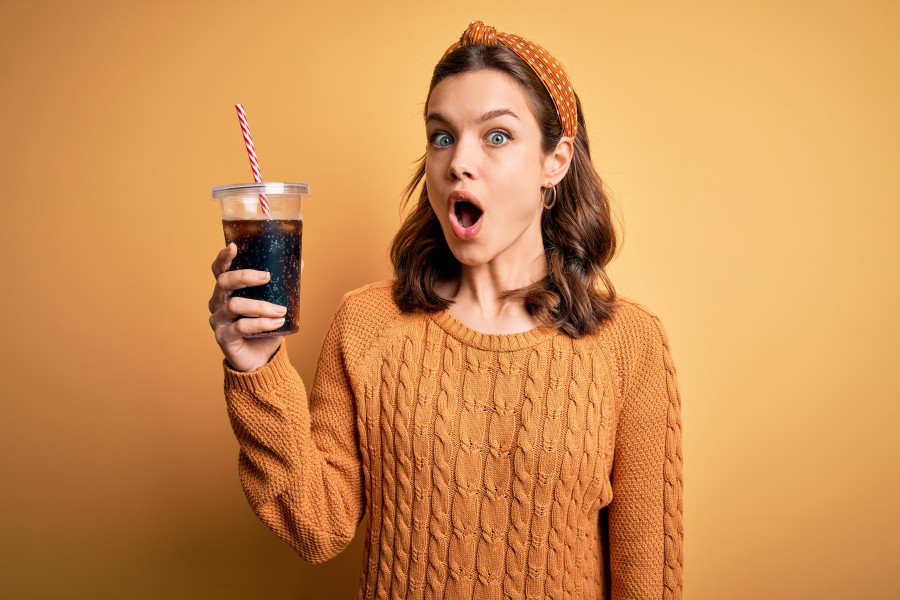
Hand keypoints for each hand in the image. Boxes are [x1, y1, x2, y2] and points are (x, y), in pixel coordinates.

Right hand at [208, 243, 298, 371]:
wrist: (261, 360)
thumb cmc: (265, 328)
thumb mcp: (274, 304)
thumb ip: (282, 285)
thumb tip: (301, 263)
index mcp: (227, 291)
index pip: (219, 270)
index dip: (223, 258)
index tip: (234, 246)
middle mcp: (217, 303)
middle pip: (223, 282)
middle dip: (245, 276)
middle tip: (267, 277)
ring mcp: (218, 321)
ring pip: (234, 305)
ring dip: (260, 306)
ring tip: (281, 310)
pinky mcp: (223, 337)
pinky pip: (240, 326)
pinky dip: (261, 323)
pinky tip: (277, 323)